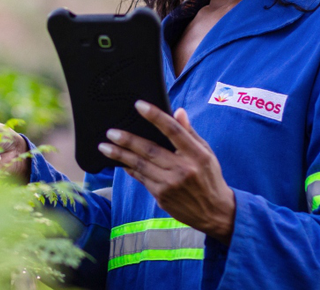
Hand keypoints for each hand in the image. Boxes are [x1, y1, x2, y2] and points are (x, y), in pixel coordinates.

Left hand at [98, 101, 234, 243]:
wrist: (215, 213)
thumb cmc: (210, 177)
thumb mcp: (206, 153)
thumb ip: (189, 132)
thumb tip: (178, 111)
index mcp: (196, 155)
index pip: (173, 130)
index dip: (155, 116)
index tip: (139, 105)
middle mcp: (182, 169)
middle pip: (150, 150)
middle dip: (127, 140)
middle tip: (111, 132)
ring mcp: (170, 184)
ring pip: (140, 165)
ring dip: (119, 155)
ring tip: (104, 146)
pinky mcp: (161, 196)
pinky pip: (141, 178)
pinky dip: (128, 168)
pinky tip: (117, 161)